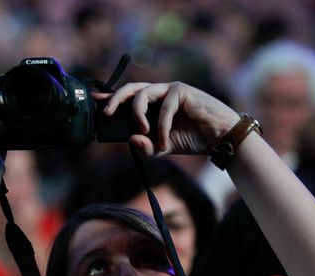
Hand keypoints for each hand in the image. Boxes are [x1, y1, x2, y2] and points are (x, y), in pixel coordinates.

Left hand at [102, 82, 239, 155]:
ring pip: (143, 94)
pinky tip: (164, 139)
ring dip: (138, 114)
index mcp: (153, 104)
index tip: (95, 101)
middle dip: (115, 99)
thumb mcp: (164, 147)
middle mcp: (159, 93)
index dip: (110, 97)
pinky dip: (161, 125)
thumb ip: (147, 147)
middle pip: (130, 88)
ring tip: (142, 131)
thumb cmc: (193, 138)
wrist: (220, 138)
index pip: (128, 97)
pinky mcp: (182, 91)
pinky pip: (164, 107)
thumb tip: (131, 140)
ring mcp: (171, 90)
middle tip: (107, 113)